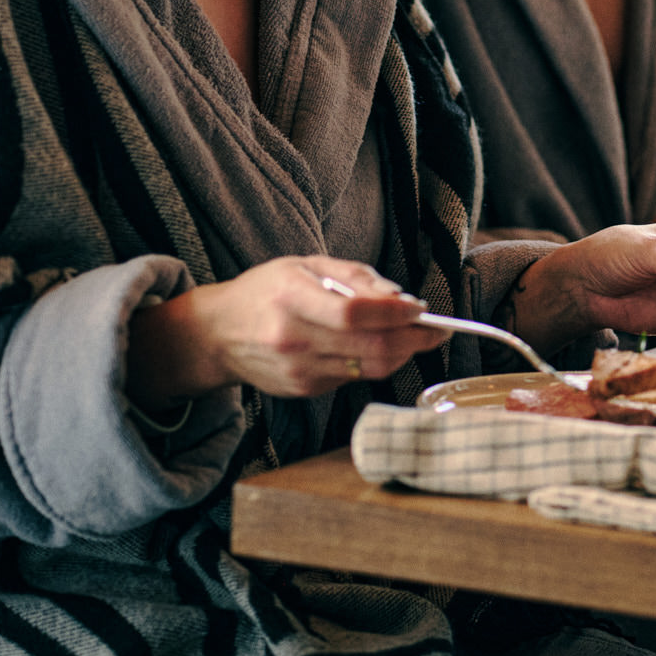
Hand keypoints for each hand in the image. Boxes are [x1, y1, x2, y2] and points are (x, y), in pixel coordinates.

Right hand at [127, 256, 449, 407]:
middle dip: (414, 340)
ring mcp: (297, 371)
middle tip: (437, 330)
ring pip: (369, 369)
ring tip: (413, 335)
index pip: (353, 314)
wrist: (217, 334)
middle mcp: (292, 339)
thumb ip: (354, 276)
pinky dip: (373, 362)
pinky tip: (374, 346)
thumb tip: (400, 298)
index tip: (419, 309)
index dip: (394, 314)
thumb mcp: (305, 265)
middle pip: (370, 348)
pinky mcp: (303, 390)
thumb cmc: (266, 291)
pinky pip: (353, 378)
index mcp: (291, 299)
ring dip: (401, 353)